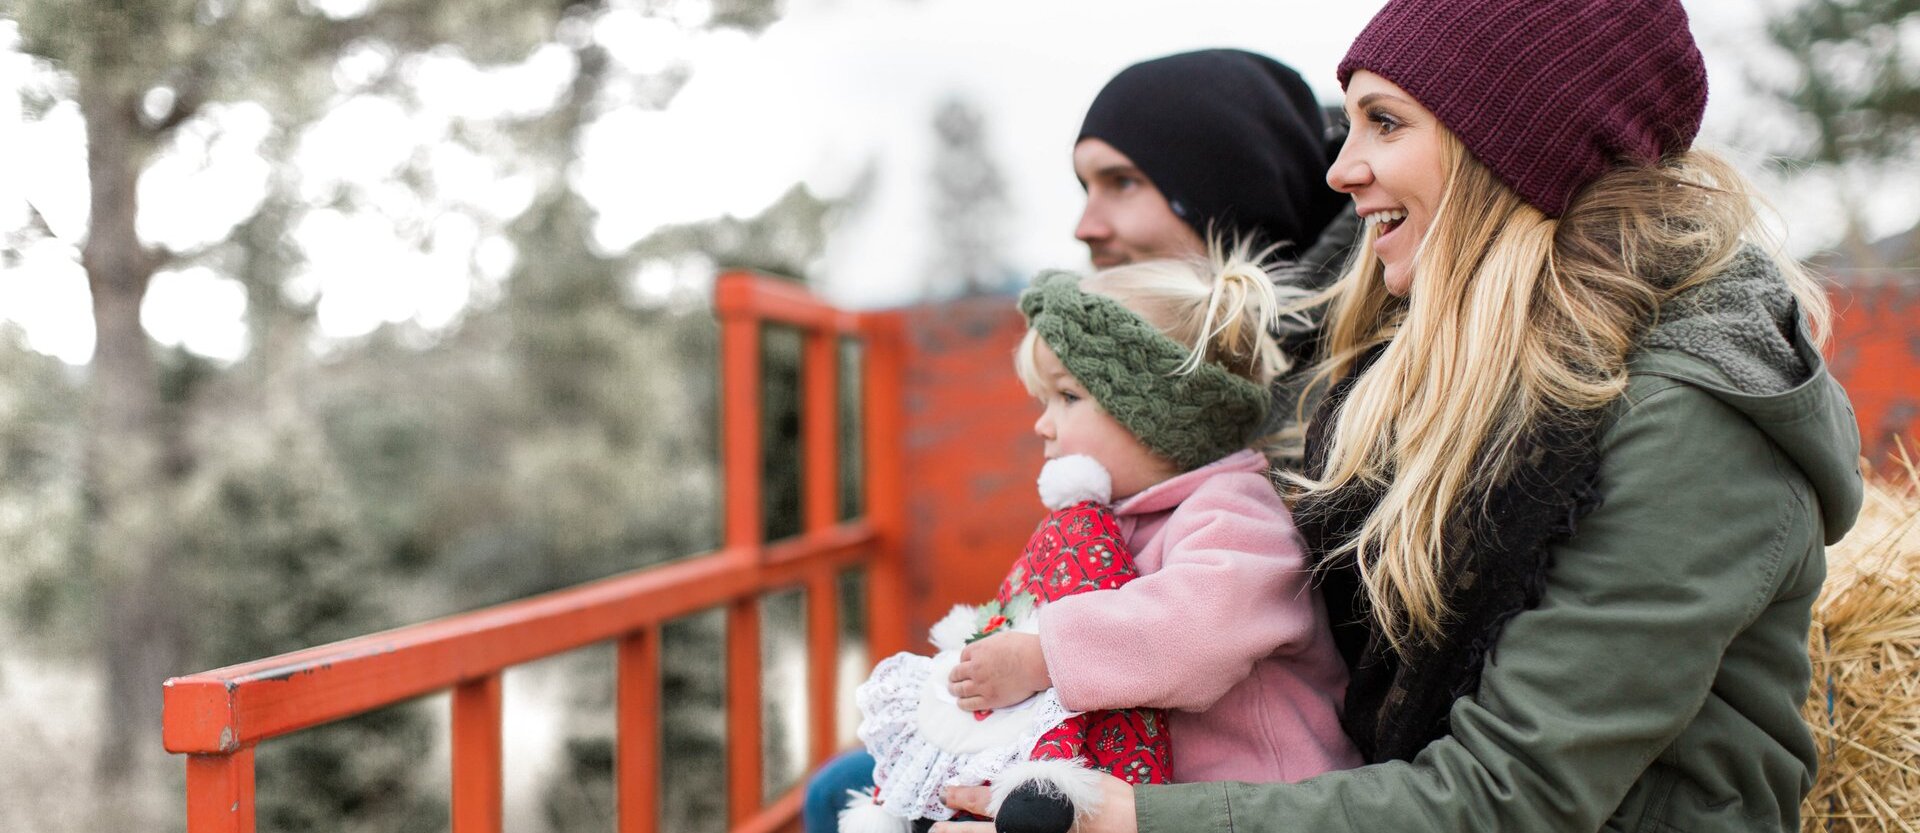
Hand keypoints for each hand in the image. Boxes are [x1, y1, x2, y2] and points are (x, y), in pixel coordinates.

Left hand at [929, 776, 1138, 832]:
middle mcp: (1024, 826)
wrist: (1123, 818)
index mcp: (1025, 804)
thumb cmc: (1096, 794)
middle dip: (957, 830)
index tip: (948, 794)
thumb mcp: (1061, 780)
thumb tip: (1017, 784)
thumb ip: (1034, 784)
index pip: (985, 801)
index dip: (963, 797)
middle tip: (937, 829)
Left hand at [948, 631, 1049, 710]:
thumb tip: (989, 650)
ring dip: (954, 690)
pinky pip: (970, 704)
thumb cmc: (1024, 647)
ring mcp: (981, 684)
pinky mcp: (989, 699)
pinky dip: (963, 704)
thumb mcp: (1003, 638)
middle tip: (952, 680)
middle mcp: (975, 667)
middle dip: (954, 677)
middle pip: (957, 673)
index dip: (963, 662)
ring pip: (960, 689)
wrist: (1035, 663)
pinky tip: (961, 703)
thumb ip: (991, 646)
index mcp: (978, 650)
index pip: (963, 657)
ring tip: (953, 691)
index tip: (965, 666)